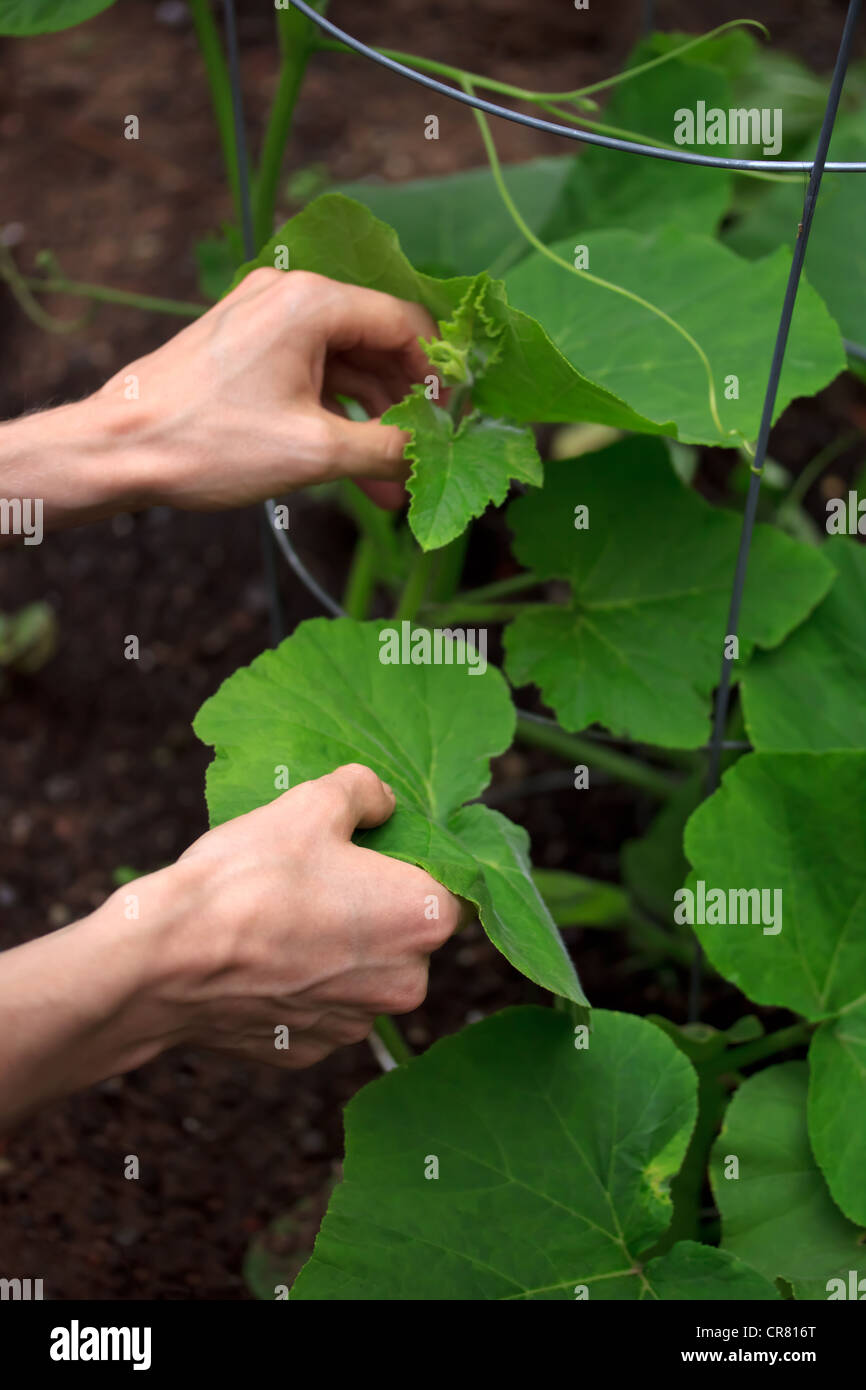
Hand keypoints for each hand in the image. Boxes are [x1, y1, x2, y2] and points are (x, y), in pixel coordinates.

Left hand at [99, 269, 436, 511]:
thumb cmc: (212, 443)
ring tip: (388, 485)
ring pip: (341, 366)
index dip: (436, 374)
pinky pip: (307, 374)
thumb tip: (432, 453)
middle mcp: (287, 294)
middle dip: (402, 407)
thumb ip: (387, 447)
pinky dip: (331, 416)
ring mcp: (261, 318)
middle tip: (422, 457)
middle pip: (374, 343)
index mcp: (310, 301)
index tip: (452, 420)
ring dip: (368, 422)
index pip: (403, 323)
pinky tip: (350, 469)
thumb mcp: (316, 451)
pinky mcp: (242, 346)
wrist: (118, 451)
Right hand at [170, 763, 460, 1066]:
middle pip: (408, 933)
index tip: (380, 850)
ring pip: (363, 973)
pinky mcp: (311, 1052)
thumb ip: (364, 792)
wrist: (166, 961)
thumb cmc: (248, 878)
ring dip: (338, 949)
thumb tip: (381, 803)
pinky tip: (263, 958)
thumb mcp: (311, 803)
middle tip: (321, 877)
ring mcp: (357, 1025)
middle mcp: (407, 984)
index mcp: (424, 919)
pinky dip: (301, 985)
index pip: (453, 886)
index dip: (418, 863)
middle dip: (375, 907)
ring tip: (284, 915)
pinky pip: (320, 1007)